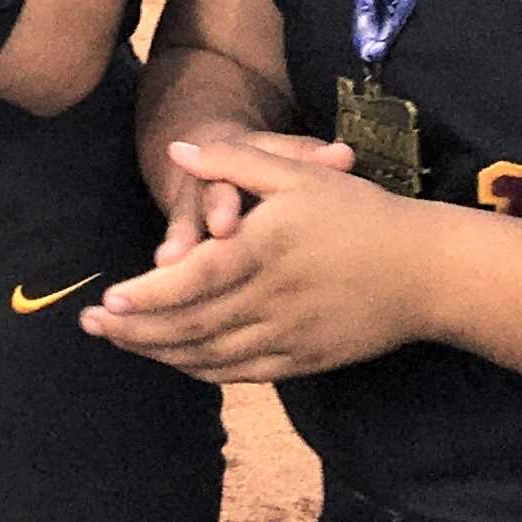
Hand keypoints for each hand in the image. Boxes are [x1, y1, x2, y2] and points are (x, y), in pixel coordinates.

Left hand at [82, 134, 434, 381]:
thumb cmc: (360, 214)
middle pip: (192, 324)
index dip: (149, 295)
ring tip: (120, 342)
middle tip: (91, 324)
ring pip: (213, 354)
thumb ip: (232, 162)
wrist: (429, 272)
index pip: (195, 279)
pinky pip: (243, 372)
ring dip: (160, 352)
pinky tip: (176, 359)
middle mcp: (272, 300)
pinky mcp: (305, 358)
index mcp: (265, 251)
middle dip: (136, 329)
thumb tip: (175, 150)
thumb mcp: (298, 173)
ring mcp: (290, 335)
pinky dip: (203, 369)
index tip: (109, 299)